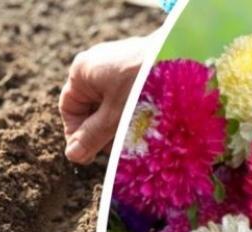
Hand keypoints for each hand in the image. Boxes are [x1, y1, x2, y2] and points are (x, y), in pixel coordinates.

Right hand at [59, 35, 150, 164]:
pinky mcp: (138, 67)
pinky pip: (126, 95)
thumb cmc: (143, 84)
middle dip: (101, 132)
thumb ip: (92, 137)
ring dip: (118, 124)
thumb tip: (72, 155)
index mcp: (82, 71)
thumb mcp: (114, 117)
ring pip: (110, 104)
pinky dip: (131, 112)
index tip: (91, 155)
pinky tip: (145, 125)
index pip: (68, 109)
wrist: (182, 56)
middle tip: (116, 150)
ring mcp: (118, 63)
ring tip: (134, 139)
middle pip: (90, 107)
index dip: (77, 135)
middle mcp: (97, 64)